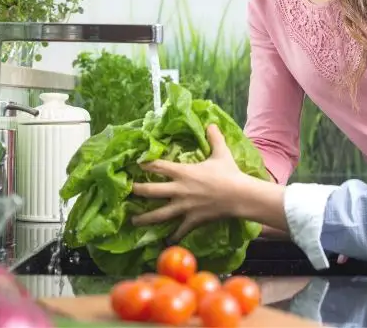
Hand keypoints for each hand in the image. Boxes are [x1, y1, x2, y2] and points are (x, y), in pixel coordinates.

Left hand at [131, 124, 247, 239]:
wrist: (239, 196)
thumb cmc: (229, 173)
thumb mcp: (221, 153)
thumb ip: (214, 138)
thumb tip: (211, 123)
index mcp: (184, 172)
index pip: (159, 166)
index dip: (146, 164)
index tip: (136, 164)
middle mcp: (179, 190)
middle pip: (151, 191)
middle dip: (137, 191)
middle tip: (127, 192)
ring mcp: (184, 207)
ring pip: (159, 214)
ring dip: (145, 219)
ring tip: (133, 221)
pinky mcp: (192, 220)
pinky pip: (179, 230)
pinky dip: (172, 237)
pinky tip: (165, 242)